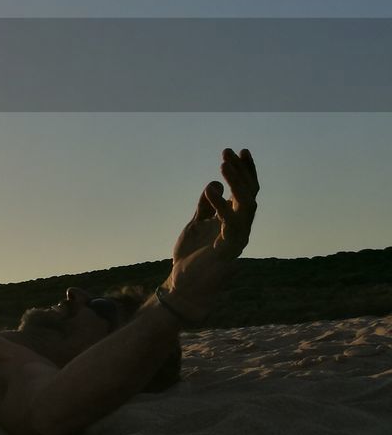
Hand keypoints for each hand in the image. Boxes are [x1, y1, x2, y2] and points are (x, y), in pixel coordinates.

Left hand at [164, 148, 258, 318]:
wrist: (184, 284)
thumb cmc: (193, 256)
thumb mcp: (197, 223)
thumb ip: (206, 205)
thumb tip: (214, 184)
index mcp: (234, 221)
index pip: (245, 191)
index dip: (245, 171)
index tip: (239, 150)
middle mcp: (241, 228)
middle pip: (249, 194)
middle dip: (240, 171)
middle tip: (228, 152)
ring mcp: (237, 238)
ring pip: (246, 206)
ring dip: (236, 184)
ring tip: (223, 165)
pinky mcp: (228, 249)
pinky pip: (230, 224)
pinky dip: (221, 206)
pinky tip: (211, 190)